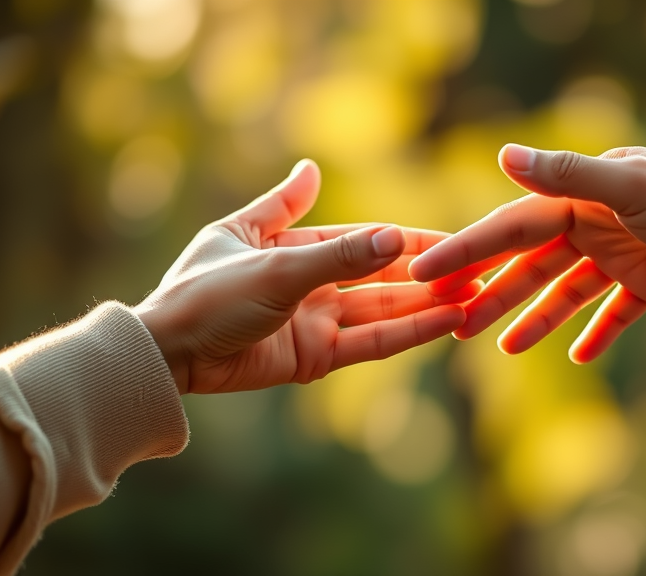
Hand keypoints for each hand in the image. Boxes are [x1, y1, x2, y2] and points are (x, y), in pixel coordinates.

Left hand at [135, 160, 477, 394]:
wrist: (169, 354)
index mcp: (290, 242)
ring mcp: (313, 320)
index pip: (361, 238)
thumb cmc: (208, 294)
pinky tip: (445, 324)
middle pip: (379, 275)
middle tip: (476, 269)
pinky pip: (369, 342)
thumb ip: (338, 251)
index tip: (450, 238)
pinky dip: (407, 334)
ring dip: (425, 304)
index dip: (406, 239)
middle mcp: (306, 280)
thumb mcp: (275, 263)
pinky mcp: (315, 357)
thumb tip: (385, 223)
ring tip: (473, 297)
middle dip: (426, 274)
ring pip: (381, 309)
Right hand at [408, 144, 645, 362]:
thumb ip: (568, 176)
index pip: (514, 223)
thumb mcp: (634, 191)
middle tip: (457, 326)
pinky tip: (579, 357)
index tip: (425, 274)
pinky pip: (614, 310)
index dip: (468, 249)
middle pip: (534, 260)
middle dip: (495, 292)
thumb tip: (503, 155)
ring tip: (503, 347)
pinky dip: (596, 330)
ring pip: (567, 289)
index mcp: (588, 194)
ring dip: (536, 317)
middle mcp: (600, 219)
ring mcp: (625, 252)